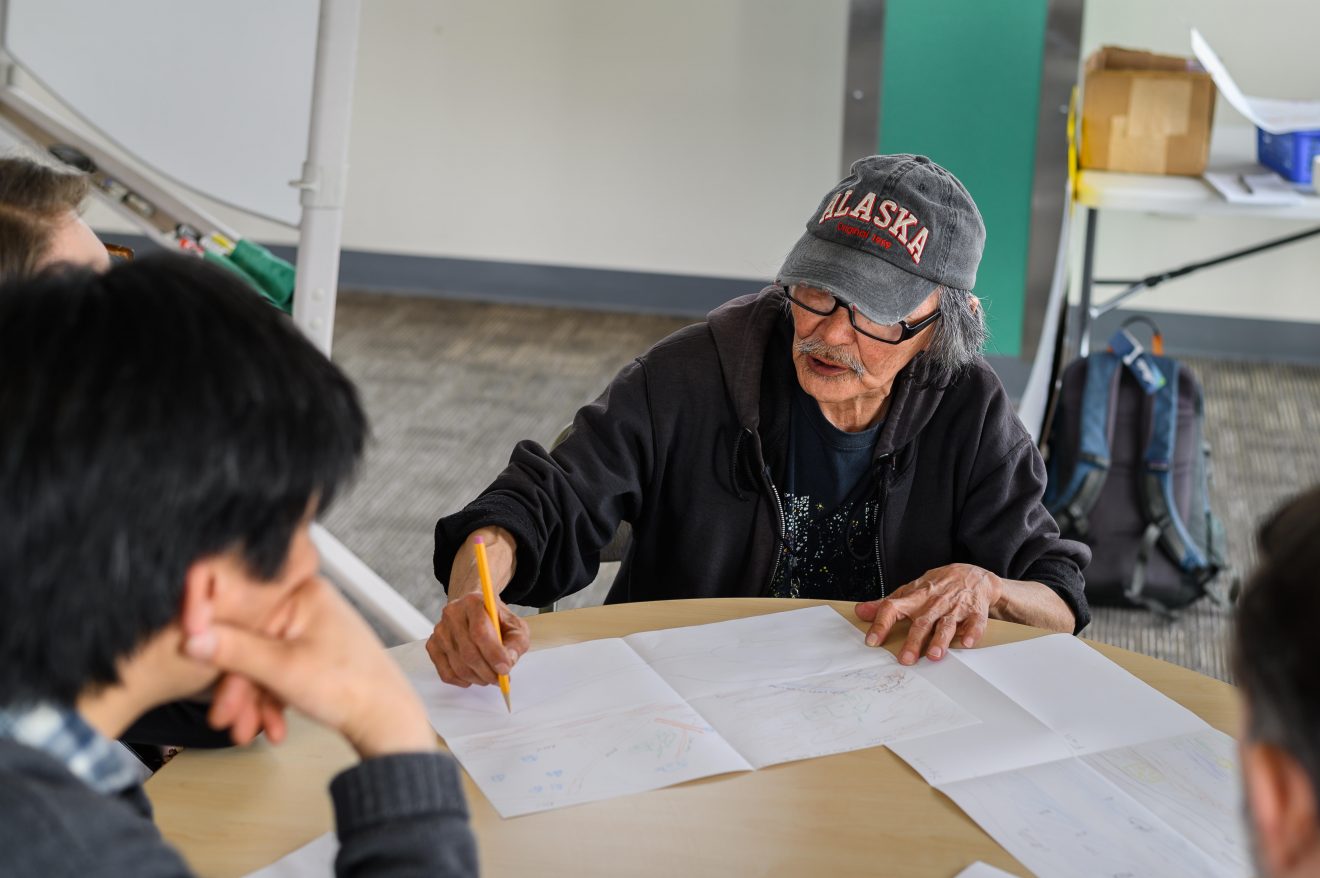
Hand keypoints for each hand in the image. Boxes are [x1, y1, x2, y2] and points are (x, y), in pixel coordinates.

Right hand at [184, 577, 436, 758]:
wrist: (388, 721)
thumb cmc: (350, 688)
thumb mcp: (282, 670)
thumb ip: (233, 651)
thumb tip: (190, 637)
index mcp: (304, 593)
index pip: (245, 616)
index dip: (219, 652)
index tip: (201, 676)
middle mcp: (310, 604)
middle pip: (253, 643)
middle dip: (239, 687)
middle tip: (224, 719)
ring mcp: (315, 629)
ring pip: (266, 663)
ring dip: (253, 700)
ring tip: (246, 731)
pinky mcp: (318, 653)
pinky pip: (282, 672)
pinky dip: (273, 700)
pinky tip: (272, 726)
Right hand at [427, 527, 530, 686]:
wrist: (473, 600)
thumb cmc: (497, 615)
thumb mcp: (517, 623)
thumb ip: (518, 641)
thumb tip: (509, 662)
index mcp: (474, 601)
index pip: (481, 631)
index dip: (494, 652)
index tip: (507, 668)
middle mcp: (451, 612)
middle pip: (468, 651)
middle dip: (488, 670)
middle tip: (501, 678)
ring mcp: (439, 628)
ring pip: (456, 664)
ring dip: (476, 677)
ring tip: (490, 676)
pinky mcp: (431, 643)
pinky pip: (444, 670)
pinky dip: (460, 678)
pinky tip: (472, 674)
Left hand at [855, 563, 1002, 664]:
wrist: (972, 574)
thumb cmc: (938, 586)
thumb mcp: (911, 590)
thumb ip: (886, 603)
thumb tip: (861, 611)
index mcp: (916, 597)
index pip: (893, 607)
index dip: (881, 623)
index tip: (872, 641)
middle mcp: (934, 603)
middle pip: (921, 622)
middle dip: (913, 641)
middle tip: (906, 659)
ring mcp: (955, 607)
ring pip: (946, 624)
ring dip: (940, 640)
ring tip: (934, 656)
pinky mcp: (975, 612)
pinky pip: (975, 623)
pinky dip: (972, 632)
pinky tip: (967, 643)